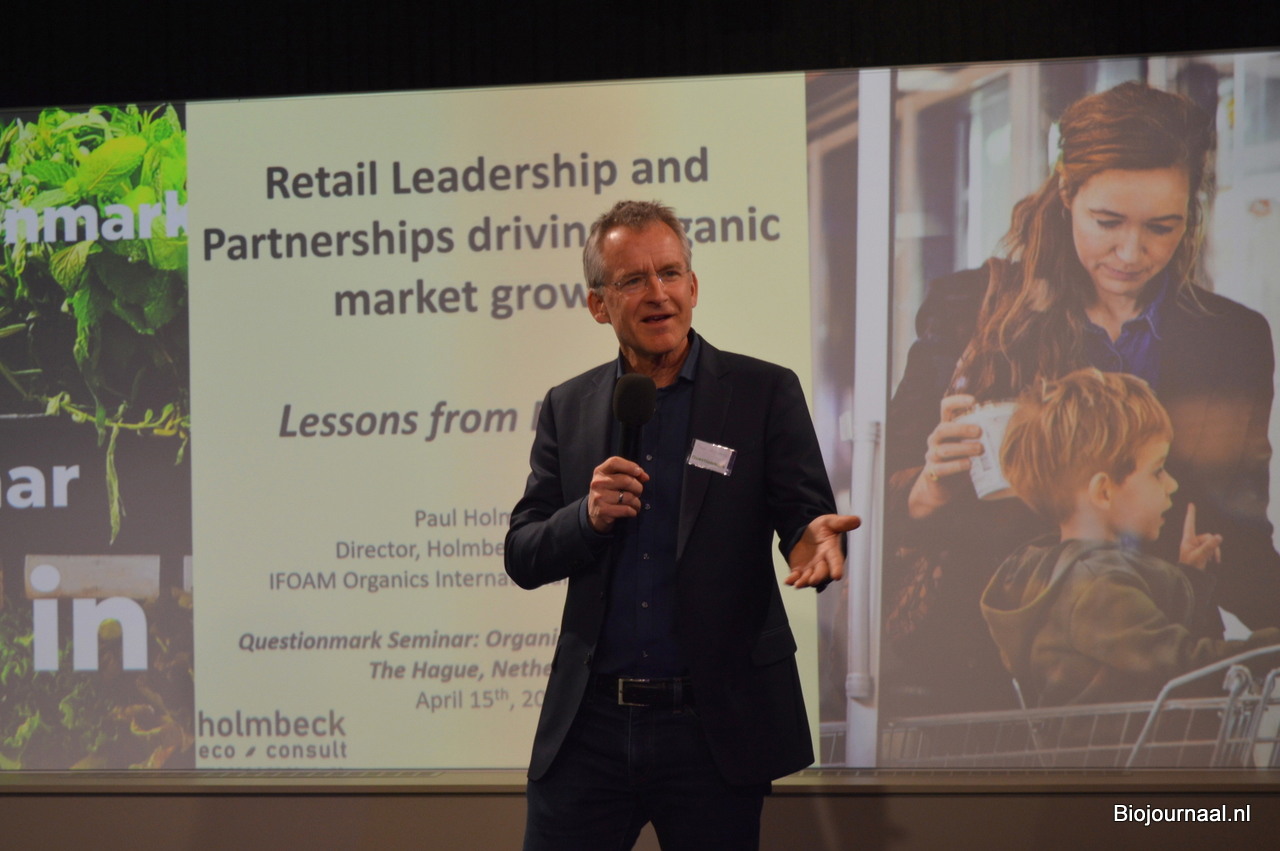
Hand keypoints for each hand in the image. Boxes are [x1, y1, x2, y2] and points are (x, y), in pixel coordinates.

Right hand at [586, 456, 649, 532]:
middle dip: (638, 488)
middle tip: (638, 493)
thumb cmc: (610, 493)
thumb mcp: (615, 480)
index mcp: (600, 471)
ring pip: (629, 497)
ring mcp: (599, 497)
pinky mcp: (602, 511)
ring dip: (637, 502)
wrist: (595, 514)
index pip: (614, 462)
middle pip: (626, 480)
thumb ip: (631, 475)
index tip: (639, 472)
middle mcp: (597, 483)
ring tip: (635, 504)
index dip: (629, 465)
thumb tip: (645, 477)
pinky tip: (631, 511)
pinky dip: (633, 511)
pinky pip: (626, 509)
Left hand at [786, 514, 860, 588]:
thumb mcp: (830, 522)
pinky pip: (796, 577)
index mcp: (832, 552)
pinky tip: (788, 581)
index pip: (836, 561)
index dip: (837, 568)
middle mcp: (823, 563)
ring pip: (809, 578)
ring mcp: (811, 569)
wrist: (806, 533)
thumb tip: (857, 520)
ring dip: (804, 582)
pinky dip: (792, 580)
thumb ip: (842, 523)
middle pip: (822, 573)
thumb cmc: (822, 529)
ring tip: (799, 584)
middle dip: (818, 577)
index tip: (837, 575)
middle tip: (814, 580)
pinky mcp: (800, 571)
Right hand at [907, 394, 982, 518]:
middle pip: (943, 428)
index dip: (957, 401)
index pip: (946, 407)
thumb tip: (1013, 427)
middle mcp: (936, 439)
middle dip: (961, 429)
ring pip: (943, 449)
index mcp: (946, 428)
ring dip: (963, 448)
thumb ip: (982, 437)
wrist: (942, 489)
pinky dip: (956, 466)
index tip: (973, 401)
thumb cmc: (963, 462)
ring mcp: (932, 456)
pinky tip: (968, 465)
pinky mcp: (932, 472)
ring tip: (980, 450)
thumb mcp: (970, 446)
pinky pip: (941, 468)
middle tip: (980, 431)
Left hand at [1179, 502, 1221, 570]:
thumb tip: (1219, 536)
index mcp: (1188, 539)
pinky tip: (1214, 561)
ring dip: (1214, 551)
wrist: (1190, 576)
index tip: (1191, 504)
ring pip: (1212, 542)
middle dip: (1212, 546)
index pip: (1190, 524)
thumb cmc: (1190, 566)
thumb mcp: (1200, 556)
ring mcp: (1198, 545)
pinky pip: (1213, 548)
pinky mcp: (1203, 550)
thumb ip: (1209, 546)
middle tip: (1210, 557)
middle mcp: (1193, 540)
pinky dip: (1215, 553)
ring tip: (1212, 560)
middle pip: (1208, 536)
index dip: (1191, 514)